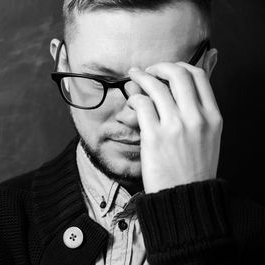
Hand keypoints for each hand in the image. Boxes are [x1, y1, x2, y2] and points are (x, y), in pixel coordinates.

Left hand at [127, 62, 222, 193]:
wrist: (184, 196)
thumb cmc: (193, 168)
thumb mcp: (207, 137)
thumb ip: (199, 112)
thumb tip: (185, 90)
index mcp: (212, 117)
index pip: (198, 76)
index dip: (180, 66)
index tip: (167, 69)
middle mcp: (196, 118)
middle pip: (177, 74)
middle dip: (158, 66)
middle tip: (147, 70)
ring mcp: (175, 126)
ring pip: (156, 86)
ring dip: (140, 77)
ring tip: (132, 77)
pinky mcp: (154, 137)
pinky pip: (141, 104)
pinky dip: (134, 98)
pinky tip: (132, 102)